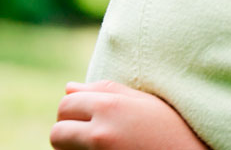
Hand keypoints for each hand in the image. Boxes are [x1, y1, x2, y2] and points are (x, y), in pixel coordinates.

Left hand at [50, 81, 206, 149]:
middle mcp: (100, 132)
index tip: (87, 117)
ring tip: (99, 145)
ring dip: (72, 147)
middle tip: (90, 135)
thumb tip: (69, 88)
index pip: (66, 105)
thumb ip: (106, 90)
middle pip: (58, 130)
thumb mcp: (145, 101)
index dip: (73, 110)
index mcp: (110, 107)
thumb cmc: (172, 128)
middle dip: (68, 131)